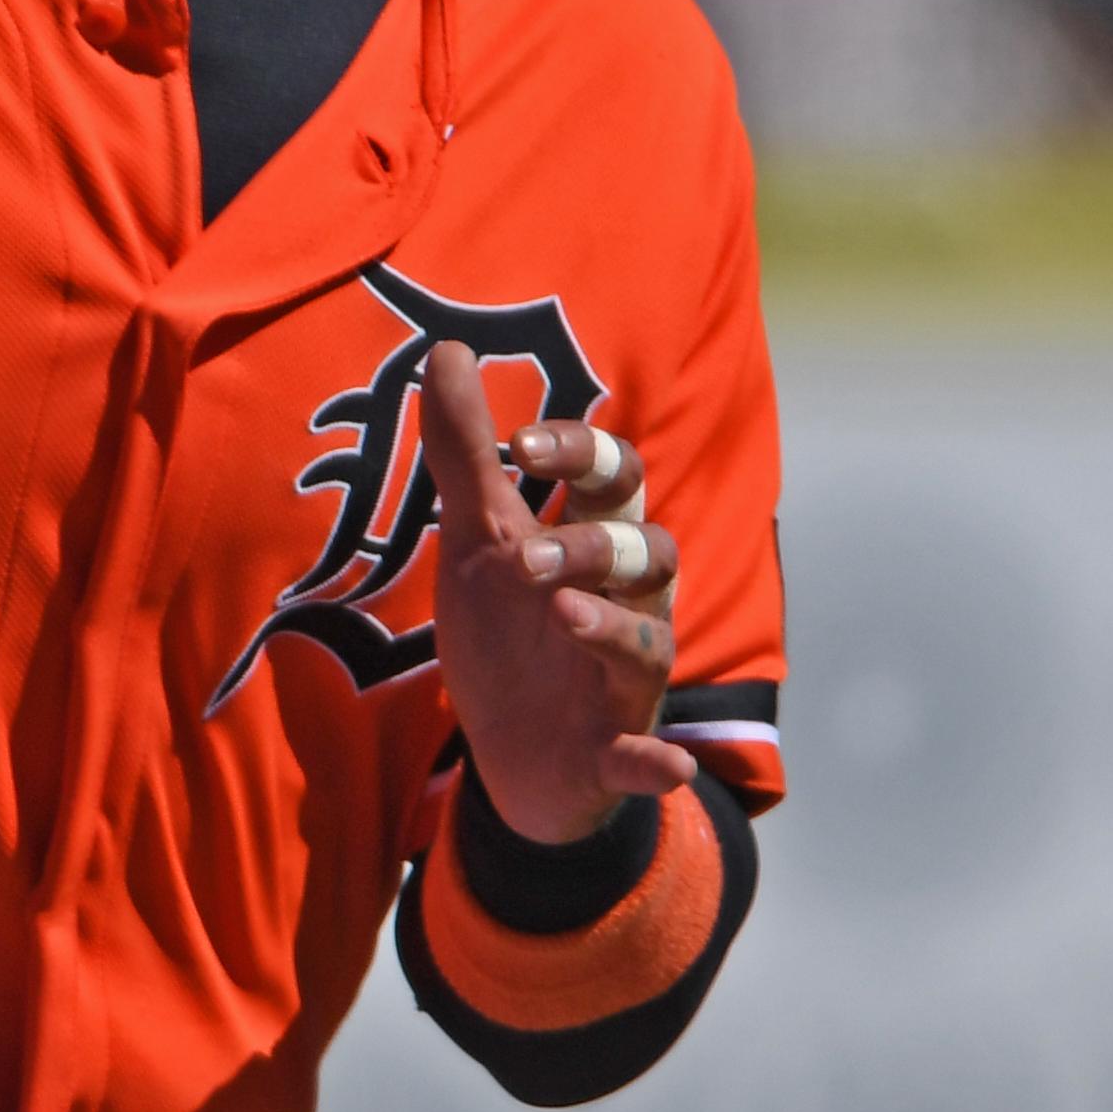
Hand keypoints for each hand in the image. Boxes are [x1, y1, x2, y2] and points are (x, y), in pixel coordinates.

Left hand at [421, 342, 693, 846]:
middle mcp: (628, 605)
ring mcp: (624, 682)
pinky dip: (657, 761)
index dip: (580, 453)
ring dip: (615, 628)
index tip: (519, 445)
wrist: (510, 755)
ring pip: (650, 644)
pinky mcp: (615, 753)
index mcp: (595, 544)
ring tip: (565, 614)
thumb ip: (465, 453)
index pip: (616, 479)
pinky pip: (648, 756)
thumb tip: (445, 349)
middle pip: (648, 553)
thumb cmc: (511, 631)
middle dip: (595, 544)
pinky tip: (667, 763)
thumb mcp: (476, 541)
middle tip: (527, 554)